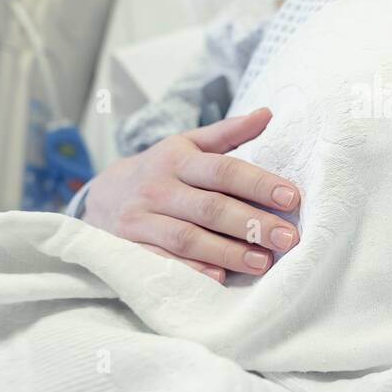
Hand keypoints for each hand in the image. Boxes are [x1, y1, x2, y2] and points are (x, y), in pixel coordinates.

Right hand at [81, 107, 300, 282]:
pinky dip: (190, 270)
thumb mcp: (187, 145)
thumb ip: (227, 133)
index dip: (258, 184)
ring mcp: (141, 219)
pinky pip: (162, 261)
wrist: (99, 198)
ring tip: (263, 262)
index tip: (292, 197)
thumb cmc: (159, 171)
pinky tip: (219, 277)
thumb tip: (267, 113)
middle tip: (287, 238)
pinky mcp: (130, 247)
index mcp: (178, 159)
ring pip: (187, 237)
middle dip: (252, 223)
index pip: (223, 169)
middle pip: (210, 207)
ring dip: (227, 252)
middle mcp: (159, 188)